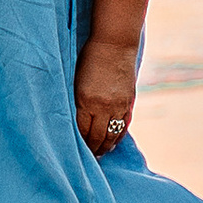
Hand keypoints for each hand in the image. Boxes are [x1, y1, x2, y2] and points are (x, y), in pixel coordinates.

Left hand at [73, 32, 138, 158]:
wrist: (114, 43)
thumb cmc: (88, 57)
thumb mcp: (76, 79)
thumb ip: (77, 102)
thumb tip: (75, 123)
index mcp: (85, 100)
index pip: (82, 131)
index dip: (79, 144)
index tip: (74, 152)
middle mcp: (103, 106)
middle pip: (97, 137)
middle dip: (92, 150)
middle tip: (87, 160)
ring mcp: (118, 105)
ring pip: (112, 135)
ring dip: (105, 147)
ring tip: (99, 154)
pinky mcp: (129, 101)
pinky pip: (124, 126)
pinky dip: (118, 136)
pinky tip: (112, 142)